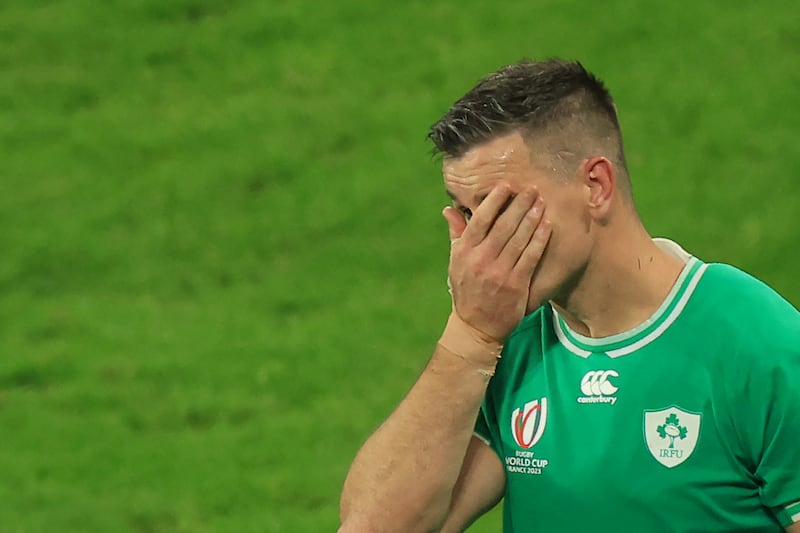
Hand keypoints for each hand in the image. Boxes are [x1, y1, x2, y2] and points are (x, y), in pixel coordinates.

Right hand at [443, 185, 550, 341]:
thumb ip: (456, 234)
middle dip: (519, 205)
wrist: (476, 327)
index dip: (494, 201)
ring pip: (519, 238)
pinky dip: (539, 239)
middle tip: (531, 189)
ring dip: (532, 217)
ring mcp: (499, 272)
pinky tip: (547, 225)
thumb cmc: (466, 290)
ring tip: (541, 202)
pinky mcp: (516, 284)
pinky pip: (530, 256)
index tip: (506, 186)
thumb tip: (448, 209)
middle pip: (503, 225)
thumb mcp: (456, 263)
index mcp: (464, 252)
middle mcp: (481, 260)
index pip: (480, 220)